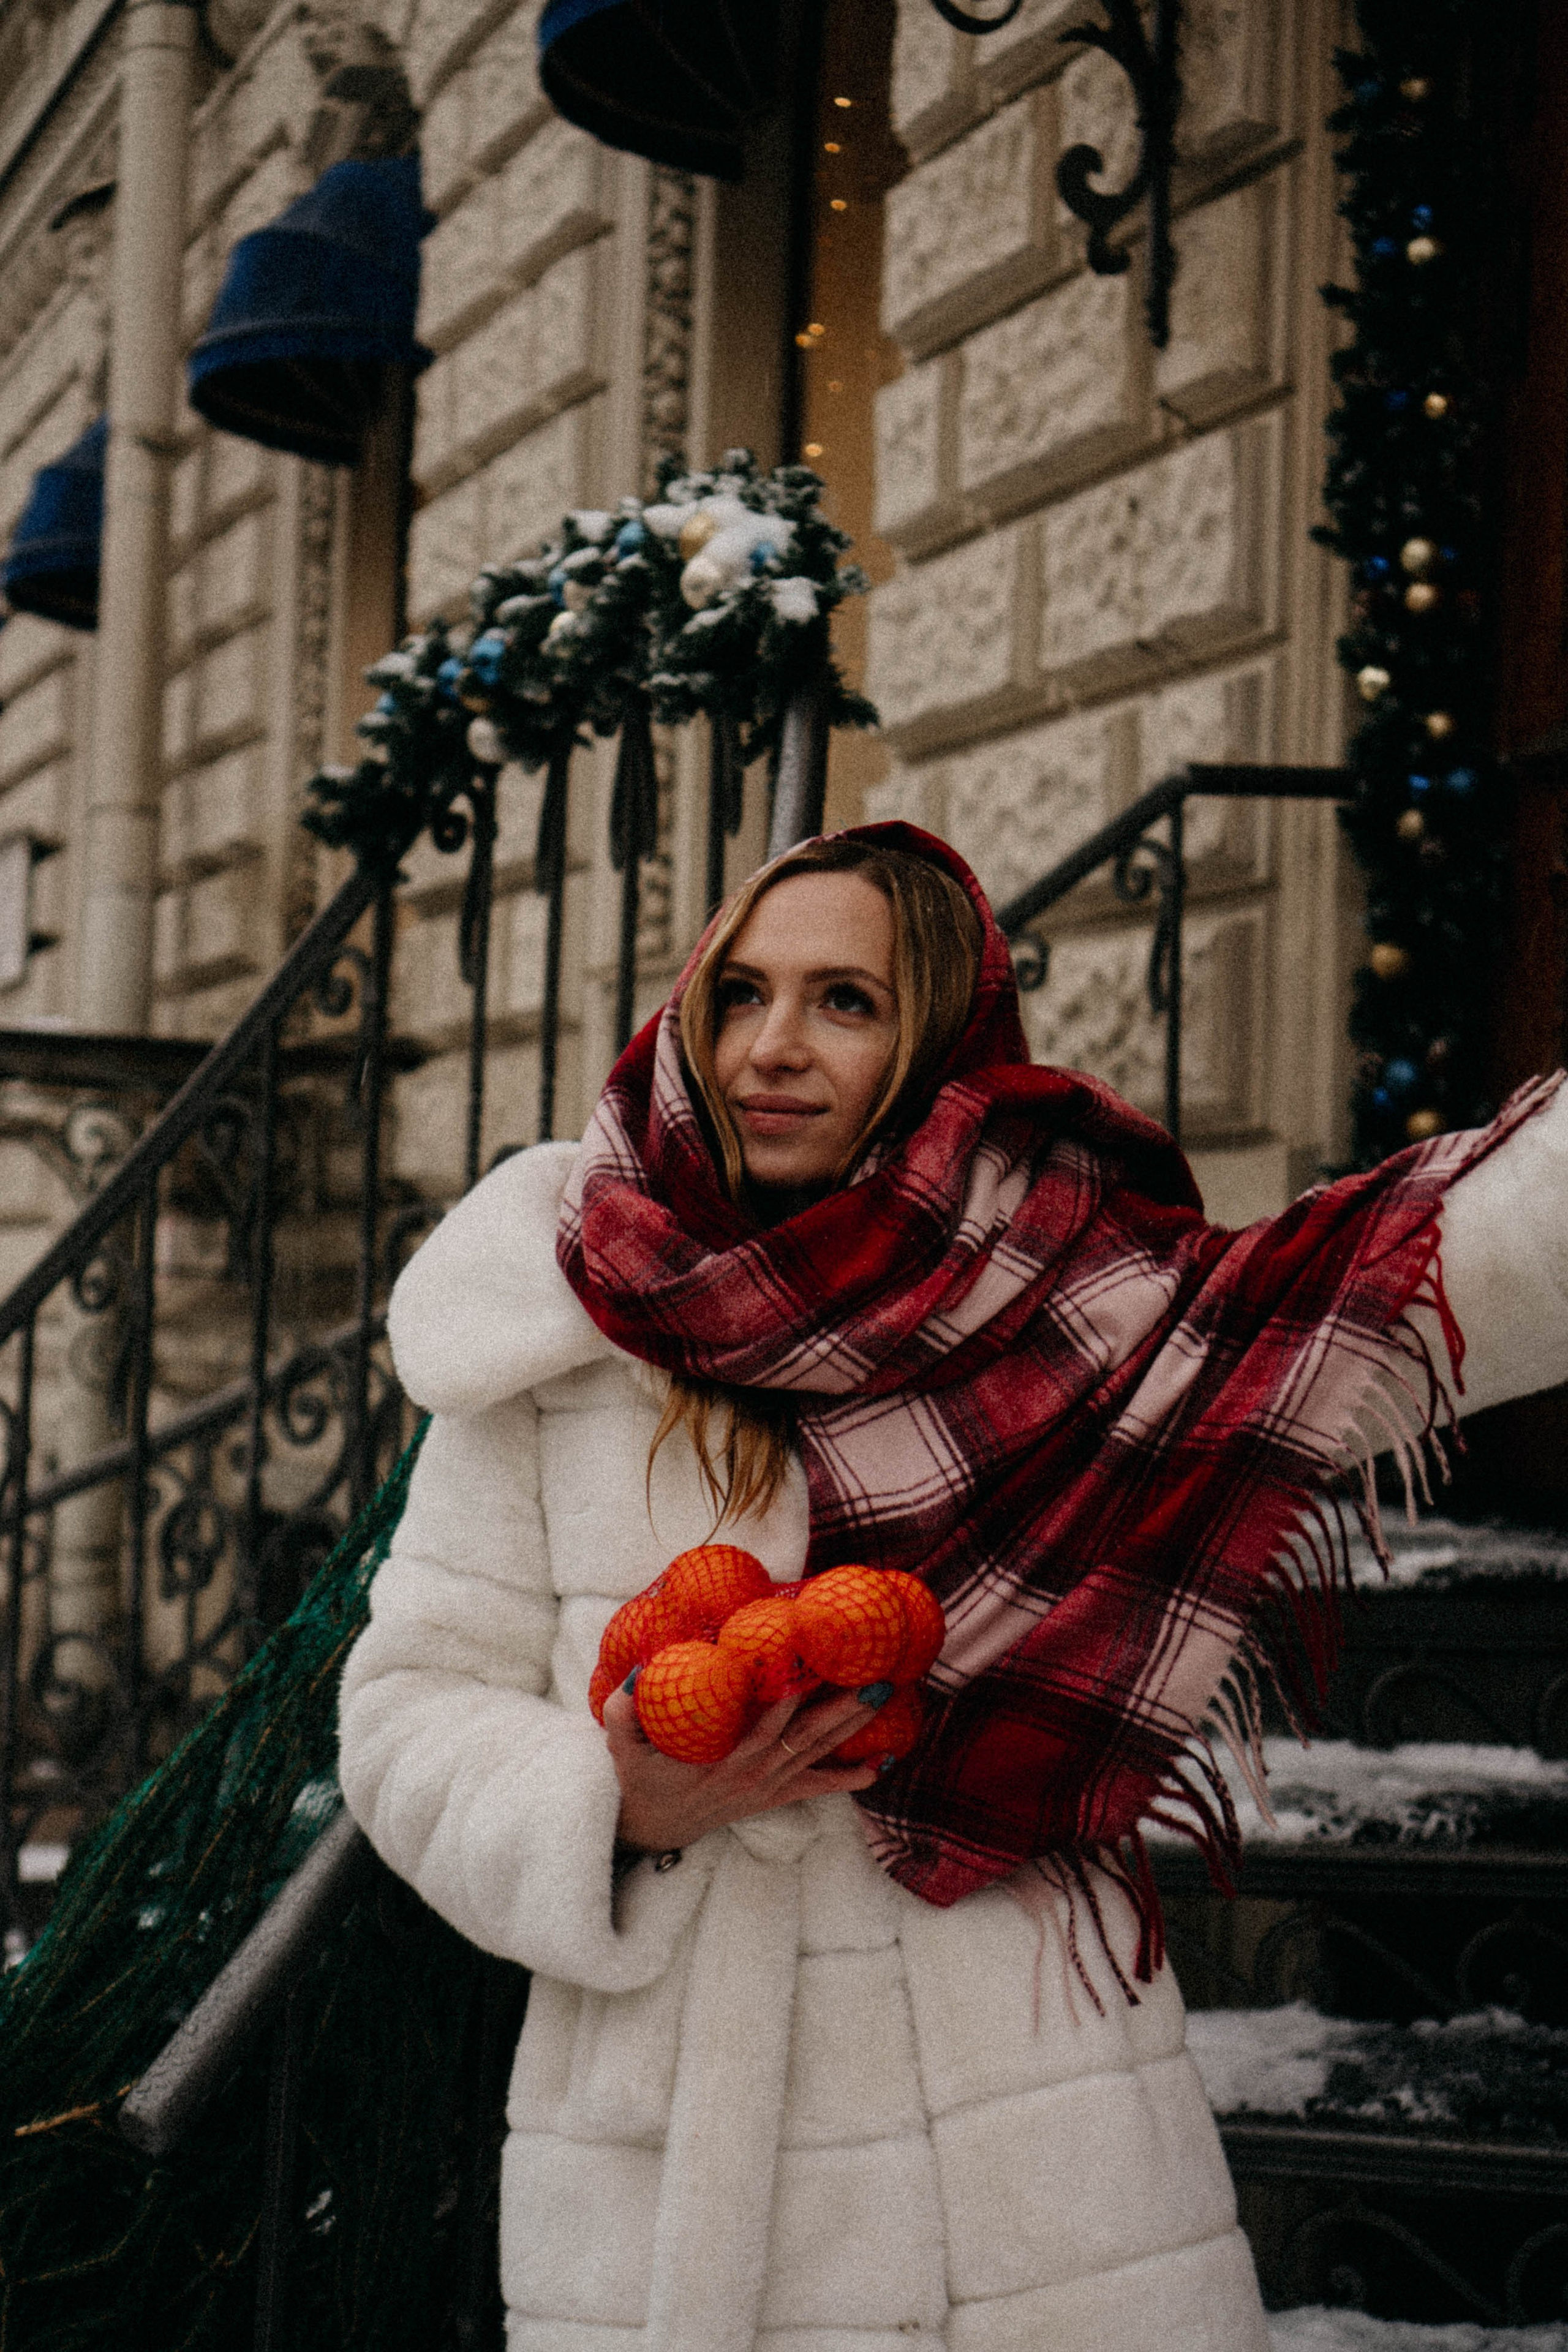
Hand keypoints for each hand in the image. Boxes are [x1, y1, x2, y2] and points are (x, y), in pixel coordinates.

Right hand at [602, 1681, 880, 1854]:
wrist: (655, 1825)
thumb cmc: (643, 1777)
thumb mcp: (622, 1747)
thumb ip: (624, 1712)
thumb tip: (639, 1672)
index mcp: (720, 1758)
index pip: (760, 1725)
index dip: (785, 1698)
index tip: (808, 1665)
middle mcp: (751, 1772)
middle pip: (803, 1736)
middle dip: (839, 1707)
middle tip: (872, 1677)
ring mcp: (766, 1786)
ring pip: (815, 1753)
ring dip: (851, 1726)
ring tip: (881, 1696)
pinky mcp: (774, 1795)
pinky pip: (817, 1787)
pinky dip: (849, 1779)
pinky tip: (880, 1766)